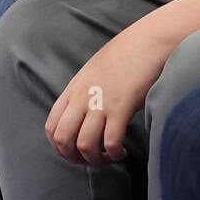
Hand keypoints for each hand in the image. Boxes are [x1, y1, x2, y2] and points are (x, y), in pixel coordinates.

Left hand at [45, 27, 171, 164]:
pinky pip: (110, 142)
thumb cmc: (126, 54)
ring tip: (109, 158)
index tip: (75, 152)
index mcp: (74, 88)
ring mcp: (100, 102)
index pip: (51, 127)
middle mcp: (82, 97)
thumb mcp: (95, 71)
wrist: (148, 40)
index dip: (59, 148)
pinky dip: (115, 154)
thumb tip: (84, 115)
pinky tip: (122, 152)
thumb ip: (85, 92)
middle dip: (74, 158)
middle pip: (63, 139)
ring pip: (84, 145)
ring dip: (95, 160)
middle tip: (92, 160)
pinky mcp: (121, 107)